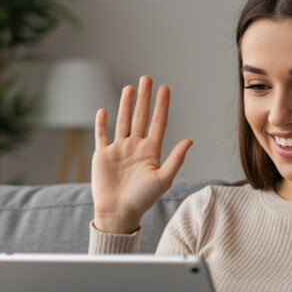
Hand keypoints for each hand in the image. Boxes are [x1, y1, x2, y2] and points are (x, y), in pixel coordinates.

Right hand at [92, 76, 192, 233]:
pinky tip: (103, 110)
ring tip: (129, 88)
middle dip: (144, 98)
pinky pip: (101, 135)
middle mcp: (135, 147)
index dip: (162, 106)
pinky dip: (101, 123)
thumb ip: (176, 159)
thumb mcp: (163, 179)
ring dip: (125, 105)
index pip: (158, 123)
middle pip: (140, 117)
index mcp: (151, 152)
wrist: (119, 213)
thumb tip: (190, 140)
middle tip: (147, 78)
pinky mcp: (102, 155)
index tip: (165, 89)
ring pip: (123, 121)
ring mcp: (119, 150)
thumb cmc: (143, 200)